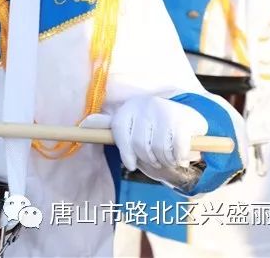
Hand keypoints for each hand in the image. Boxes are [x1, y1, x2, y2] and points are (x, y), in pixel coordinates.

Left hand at [83, 95, 207, 172]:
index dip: (125, 153)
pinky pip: (177, 149)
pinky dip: (179, 157)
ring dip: (165, 161)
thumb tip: (83, 125)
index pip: (120, 132)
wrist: (186, 116)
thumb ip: (107, 124)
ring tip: (168, 158)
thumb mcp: (128, 122)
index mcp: (128, 108)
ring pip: (158, 150)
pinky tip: (180, 155)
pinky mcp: (183, 120)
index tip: (130, 165)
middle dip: (148, 160)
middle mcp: (145, 105)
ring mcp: (165, 110)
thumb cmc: (151, 125)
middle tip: (155, 161)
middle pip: (140, 145)